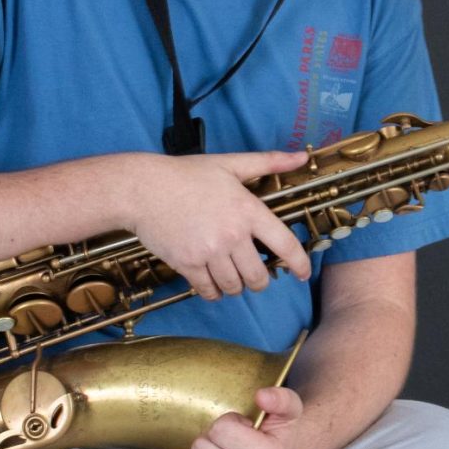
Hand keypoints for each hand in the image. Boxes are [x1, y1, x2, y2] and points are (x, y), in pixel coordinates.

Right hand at [127, 151, 311, 299]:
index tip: (304, 273)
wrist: (144, 188)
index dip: (300, 263)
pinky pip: (209, 290)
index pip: (284, 244)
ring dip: (236, 286)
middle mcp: (232, 234)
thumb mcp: (230, 163)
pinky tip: (211, 282)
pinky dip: (213, 291)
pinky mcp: (188, 264)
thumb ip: (269, 162)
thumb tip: (301, 156)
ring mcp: (209, 251)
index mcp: (247, 210)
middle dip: (260, 279)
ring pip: (234, 286)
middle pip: (258, 276)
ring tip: (231, 275)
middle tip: (254, 273)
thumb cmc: (187, 174)